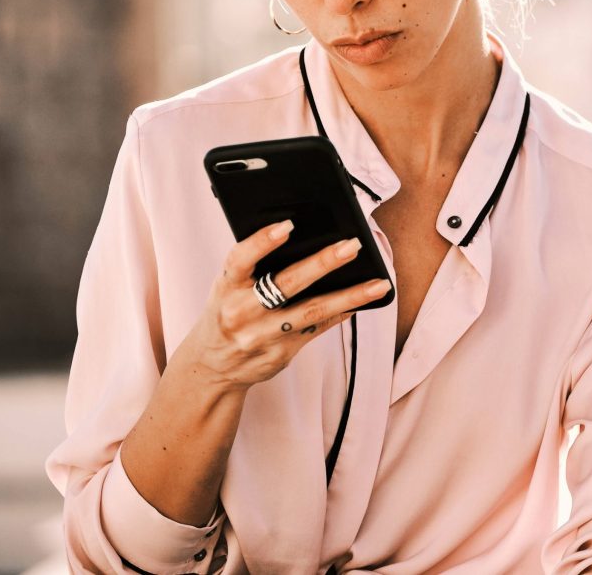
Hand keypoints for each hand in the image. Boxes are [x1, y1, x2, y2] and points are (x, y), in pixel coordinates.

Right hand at [185, 220, 390, 390]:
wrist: (213, 366)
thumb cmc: (228, 311)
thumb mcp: (228, 287)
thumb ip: (255, 266)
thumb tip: (303, 235)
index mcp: (226, 288)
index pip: (241, 260)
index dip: (262, 242)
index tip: (287, 225)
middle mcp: (243, 312)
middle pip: (286, 284)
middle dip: (322, 263)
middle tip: (352, 245)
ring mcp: (264, 334)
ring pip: (312, 311)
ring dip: (349, 296)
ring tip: (378, 283)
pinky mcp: (283, 351)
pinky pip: (319, 327)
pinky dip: (343, 312)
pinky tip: (364, 300)